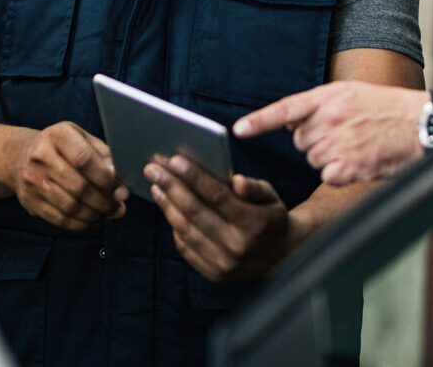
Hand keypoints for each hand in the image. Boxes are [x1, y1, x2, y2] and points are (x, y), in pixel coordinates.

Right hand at [7, 122, 128, 229]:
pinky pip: (59, 219)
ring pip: (70, 207)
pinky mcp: (30, 201)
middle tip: (119, 208)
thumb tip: (120, 178)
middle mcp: (41, 157)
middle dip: (105, 202)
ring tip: (109, 215)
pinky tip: (94, 220)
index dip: (106, 179)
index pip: (84, 160)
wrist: (21, 156)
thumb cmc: (61, 147)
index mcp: (57, 136)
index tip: (122, 191)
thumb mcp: (81, 138)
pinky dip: (81, 224)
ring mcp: (32, 180)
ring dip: (95, 215)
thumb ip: (102, 154)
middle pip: (79, 187)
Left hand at [146, 155, 291, 281]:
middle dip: (171, 187)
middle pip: (195, 212)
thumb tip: (236, 181)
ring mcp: (223, 264)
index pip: (218, 197)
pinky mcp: (213, 274)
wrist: (281, 255)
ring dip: (167, 205)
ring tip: (155, 184)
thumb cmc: (270, 216)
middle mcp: (237, 247)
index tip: (174, 159)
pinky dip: (173, 225)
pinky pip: (185, 246)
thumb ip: (254, 187)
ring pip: (186, 230)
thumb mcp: (271, 196)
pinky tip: (167, 206)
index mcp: (254, 224)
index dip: (194, 177)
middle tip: (152, 167)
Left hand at [233, 82, 427, 184]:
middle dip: (315, 141)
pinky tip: (359, 162)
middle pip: (300, 140)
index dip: (260, 121)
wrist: (421, 125)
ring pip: (314, 159)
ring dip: (329, 157)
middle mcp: (330, 119)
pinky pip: (328, 176)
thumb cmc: (388, 109)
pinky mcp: (349, 166)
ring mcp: (339, 143)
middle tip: (344, 135)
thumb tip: (291, 123)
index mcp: (328, 97)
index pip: (285, 109)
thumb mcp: (351, 93)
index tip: (239, 130)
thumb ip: (319, 105)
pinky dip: (340, 174)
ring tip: (356, 145)